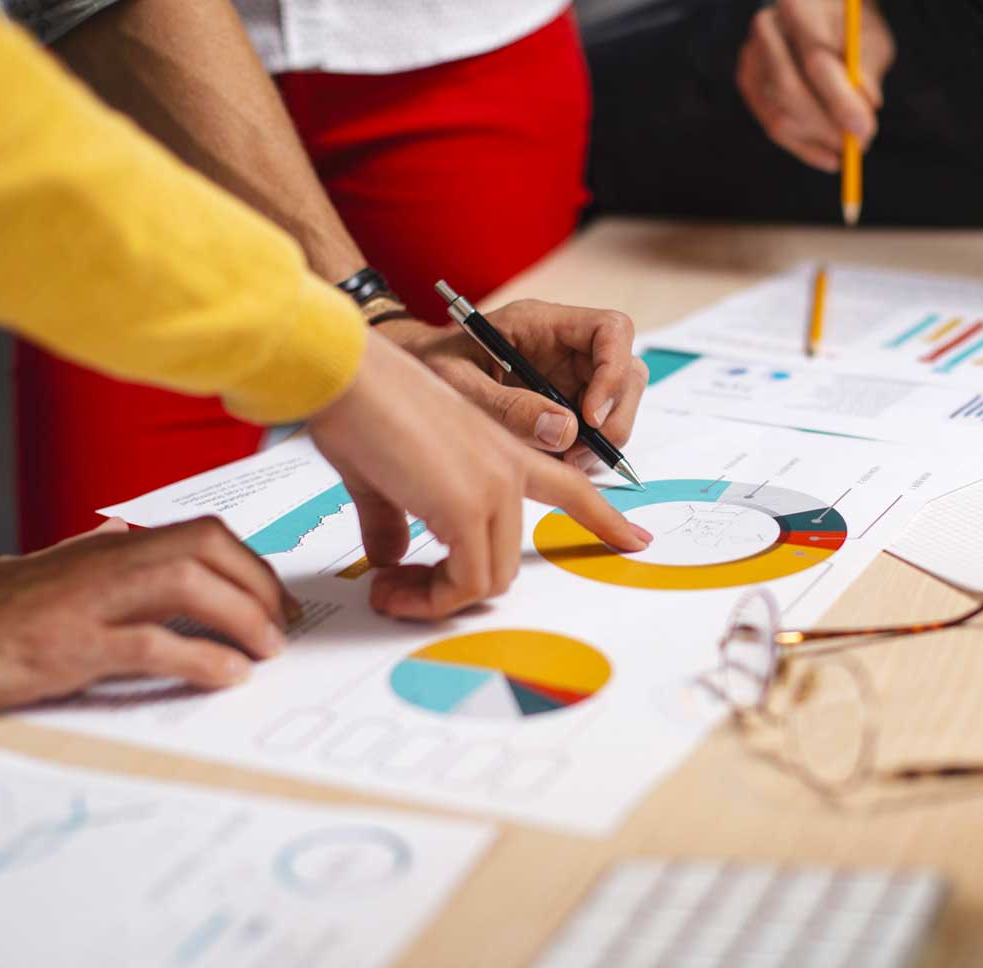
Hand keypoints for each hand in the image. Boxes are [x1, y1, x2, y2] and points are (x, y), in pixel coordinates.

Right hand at [0, 517, 296, 717]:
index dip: (253, 567)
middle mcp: (104, 562)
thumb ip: (105, 565)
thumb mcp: (59, 577)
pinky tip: (227, 675)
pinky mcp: (65, 645)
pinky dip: (198, 657)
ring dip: (241, 617)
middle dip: (260, 587)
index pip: (204, 535)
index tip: (279, 606)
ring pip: (188, 585)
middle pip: (208, 547)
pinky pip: (148, 643)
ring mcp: (85, 601)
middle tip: (282, 633)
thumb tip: (145, 550)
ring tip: (265, 652)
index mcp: (109, 548)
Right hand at [311, 333, 651, 619]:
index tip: (637, 539)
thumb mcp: (382, 474)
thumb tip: (391, 556)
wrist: (345, 380)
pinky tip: (390, 589)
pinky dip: (429, 601)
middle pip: (507, 564)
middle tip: (401, 593)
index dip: (605, 518)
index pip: (571, 488)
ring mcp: (493, 486)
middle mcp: (508, 468)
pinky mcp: (467, 505)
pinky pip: (464, 584)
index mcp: (501, 452)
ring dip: (436, 601)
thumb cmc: (358, 410)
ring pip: (489, 580)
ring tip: (389, 593)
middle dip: (453, 592)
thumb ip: (396, 517)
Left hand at [379, 299, 647, 467]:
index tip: (589, 417)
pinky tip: (553, 464)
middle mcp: (564, 348)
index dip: (614, 371)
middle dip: (615, 417)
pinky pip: (592, 430)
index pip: (611, 330)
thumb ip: (507, 406)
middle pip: (626, 372)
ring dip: (600, 441)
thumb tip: (565, 431)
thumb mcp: (458, 384)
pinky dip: (583, 453)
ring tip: (563, 464)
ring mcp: (567, 378)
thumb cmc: (427, 367)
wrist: (408, 378)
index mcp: (542, 323)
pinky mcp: (562, 407)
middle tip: (581, 455)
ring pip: (615, 405)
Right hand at [736, 0, 894, 171]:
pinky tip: (828, 156)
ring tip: (847, 150)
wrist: (821, 22)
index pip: (815, 61)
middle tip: (855, 146)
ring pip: (778, 115)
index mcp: (797, 9)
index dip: (840, 100)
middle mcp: (765, 32)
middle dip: (825, 126)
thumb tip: (864, 111)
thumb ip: (868, 71)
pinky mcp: (747, 85)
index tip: (865, 130)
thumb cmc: (851, 33)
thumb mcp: (871, 42)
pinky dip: (802, 147)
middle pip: (788, 90)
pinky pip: (772, 126)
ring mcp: (750, 60)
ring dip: (815, 140)